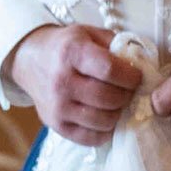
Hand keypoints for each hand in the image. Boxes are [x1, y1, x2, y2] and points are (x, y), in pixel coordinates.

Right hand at [8, 24, 141, 147]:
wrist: (30, 60)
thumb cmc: (66, 45)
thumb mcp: (88, 33)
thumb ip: (114, 43)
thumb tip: (140, 61)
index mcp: (72, 53)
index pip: (109, 70)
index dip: (130, 76)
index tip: (138, 76)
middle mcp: (62, 81)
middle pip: (108, 98)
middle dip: (127, 95)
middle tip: (130, 90)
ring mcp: (58, 107)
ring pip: (102, 120)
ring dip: (118, 114)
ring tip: (118, 103)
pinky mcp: (56, 125)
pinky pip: (90, 138)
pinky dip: (105, 131)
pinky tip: (106, 117)